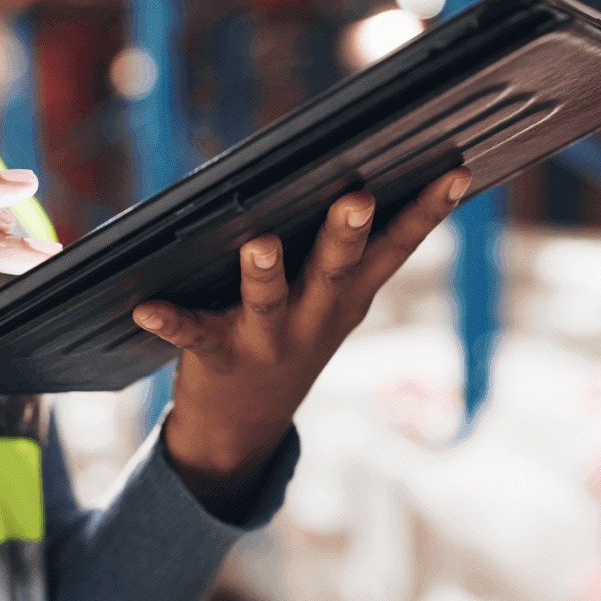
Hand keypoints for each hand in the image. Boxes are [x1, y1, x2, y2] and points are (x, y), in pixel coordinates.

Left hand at [132, 168, 470, 500]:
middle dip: (347, 234)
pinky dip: (169, 321)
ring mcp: (267, 340)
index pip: (395, 249)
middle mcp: (313, 318)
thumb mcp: (332, 305)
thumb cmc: (291, 341)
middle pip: (335, 270)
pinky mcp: (218, 355)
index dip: (427, 213)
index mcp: (346, 298)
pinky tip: (145, 307)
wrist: (244, 428)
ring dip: (265, 271)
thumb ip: (351, 253)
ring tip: (260, 243)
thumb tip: (370, 181)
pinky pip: (192, 335)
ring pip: (268, 300)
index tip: (455, 171)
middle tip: (357, 198)